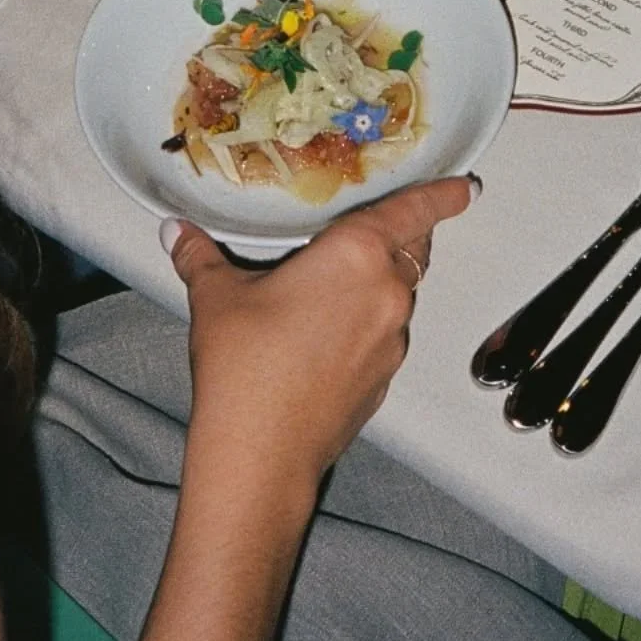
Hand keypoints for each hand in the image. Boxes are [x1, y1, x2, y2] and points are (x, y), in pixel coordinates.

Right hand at [167, 176, 475, 487]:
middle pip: (412, 250)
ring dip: (379, 282)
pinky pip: (386, 332)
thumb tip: (175, 232)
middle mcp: (387, 292)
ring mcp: (392, 338)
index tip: (466, 186)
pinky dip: (368, 321)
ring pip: (399, 293)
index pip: (414, 210)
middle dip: (405, 235)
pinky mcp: (385, 376)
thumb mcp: (216, 297)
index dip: (443, 195)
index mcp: (357, 254)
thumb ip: (200, 255)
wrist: (261, 454)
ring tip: (334, 282)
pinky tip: (327, 331)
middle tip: (382, 223)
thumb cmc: (244, 367)